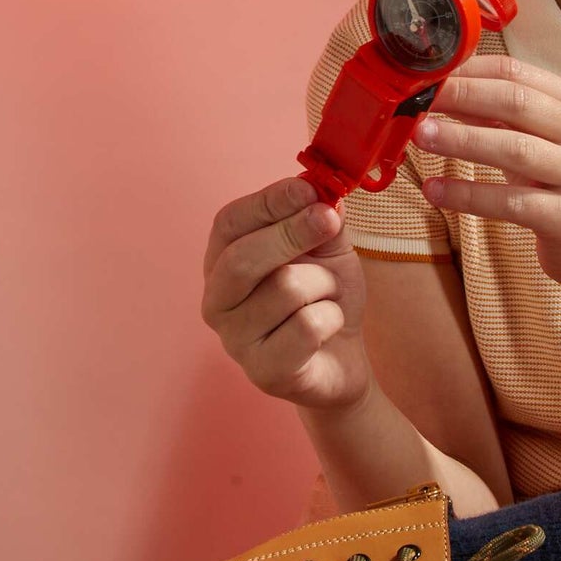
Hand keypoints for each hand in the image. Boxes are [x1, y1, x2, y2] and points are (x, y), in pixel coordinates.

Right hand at [200, 176, 371, 409]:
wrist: (342, 357)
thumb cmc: (325, 295)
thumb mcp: (327, 245)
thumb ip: (321, 214)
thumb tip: (322, 187)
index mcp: (223, 261)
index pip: (229, 222)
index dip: (268, 201)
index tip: (307, 189)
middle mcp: (217, 301)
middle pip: (243, 258)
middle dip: (294, 233)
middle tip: (330, 221)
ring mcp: (235, 341)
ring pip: (285, 289)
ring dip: (326, 284)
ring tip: (328, 295)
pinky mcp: (264, 372)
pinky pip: (307, 327)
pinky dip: (332, 318)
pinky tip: (328, 328)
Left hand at [413, 54, 560, 289]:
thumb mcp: (537, 143)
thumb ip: (497, 117)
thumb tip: (444, 92)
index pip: (516, 73)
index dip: (468, 72)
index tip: (429, 75)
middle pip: (516, 102)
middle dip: (462, 96)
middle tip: (419, 99)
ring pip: (514, 149)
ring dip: (462, 140)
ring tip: (421, 137)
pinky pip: (511, 202)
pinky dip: (468, 195)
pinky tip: (435, 191)